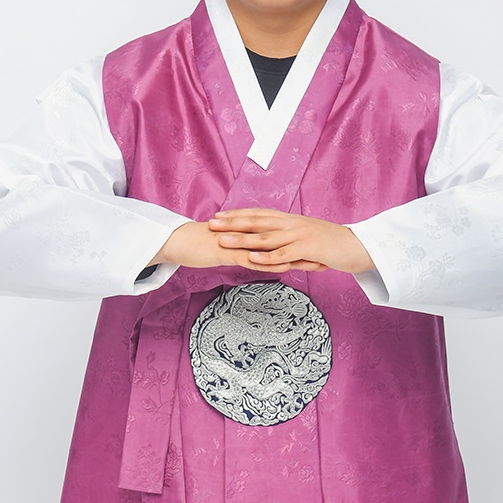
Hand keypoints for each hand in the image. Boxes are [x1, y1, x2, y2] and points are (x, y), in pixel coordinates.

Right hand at [147, 220, 304, 272]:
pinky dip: (270, 264)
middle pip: (282, 244)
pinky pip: (252, 259)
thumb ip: (239, 250)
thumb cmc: (198, 245)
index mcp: (248, 234)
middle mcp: (247, 236)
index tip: (317, 252)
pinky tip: (284, 268)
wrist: (177, 240)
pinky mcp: (228, 252)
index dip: (298, 245)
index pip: (278, 240)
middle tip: (326, 258)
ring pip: (272, 252)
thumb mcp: (224, 249)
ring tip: (315, 265)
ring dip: (294, 259)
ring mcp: (239, 243)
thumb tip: (252, 256)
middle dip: (304, 251)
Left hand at [207, 209, 375, 274]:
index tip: (219, 216)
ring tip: (223, 241)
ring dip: (242, 239)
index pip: (259, 215)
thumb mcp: (308, 239)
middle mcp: (292, 224)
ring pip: (265, 237)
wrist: (359, 246)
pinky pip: (283, 254)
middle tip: (211, 224)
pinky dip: (266, 257)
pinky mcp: (308, 248)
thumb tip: (275, 247)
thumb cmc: (333, 244)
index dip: (238, 215)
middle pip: (257, 222)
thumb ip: (290, 240)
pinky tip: (251, 259)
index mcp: (291, 220)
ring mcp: (300, 235)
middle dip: (232, 223)